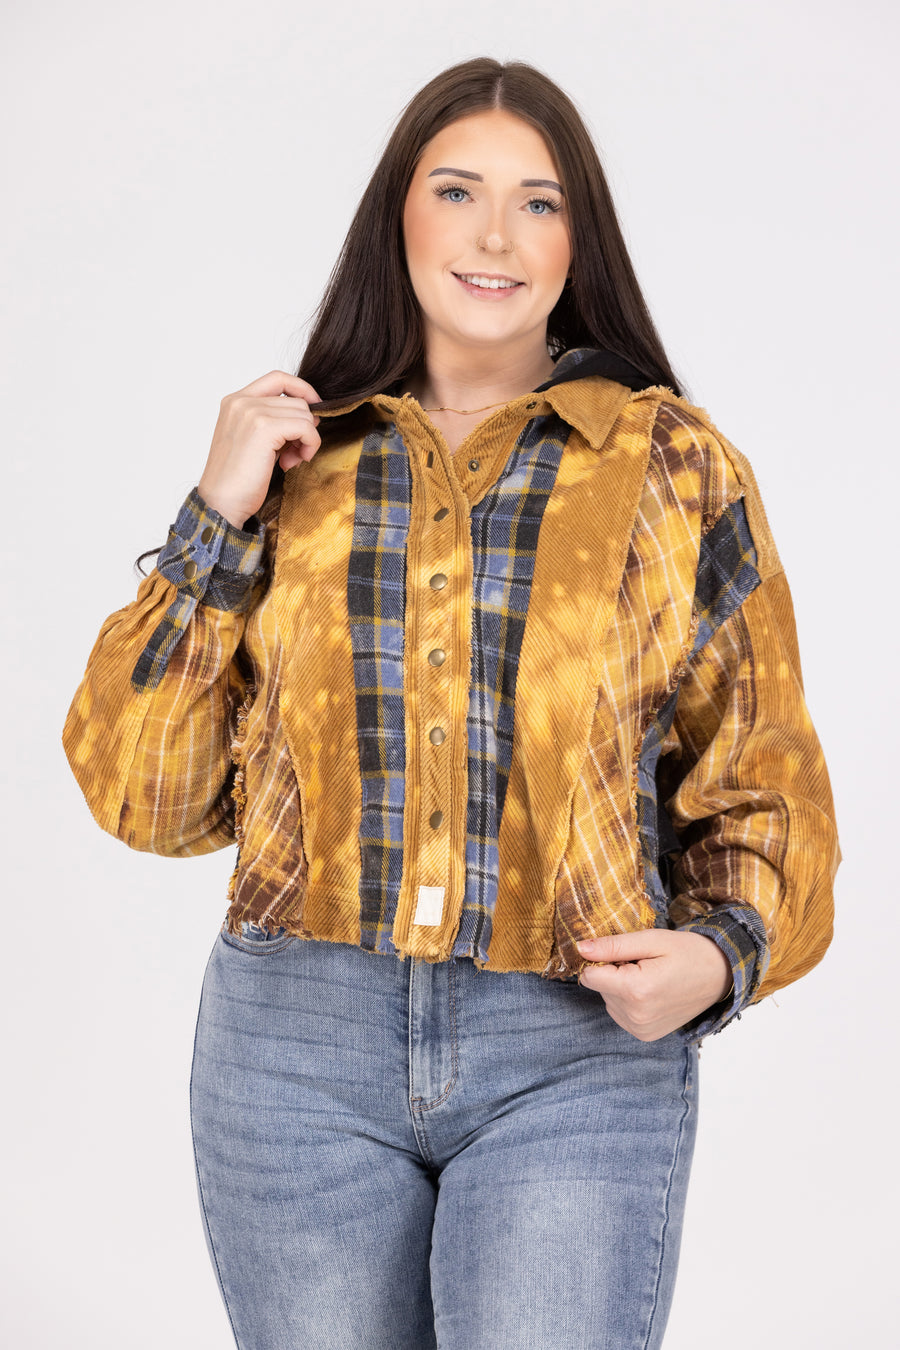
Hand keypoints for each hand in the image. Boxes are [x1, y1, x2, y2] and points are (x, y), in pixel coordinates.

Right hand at [198, 370, 322, 527]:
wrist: (221, 502)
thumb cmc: (237, 479)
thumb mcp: (254, 440)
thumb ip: (275, 421)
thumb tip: (312, 415)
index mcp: (235, 401)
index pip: (278, 378)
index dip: (302, 390)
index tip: (312, 413)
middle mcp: (241, 401)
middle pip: (296, 400)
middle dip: (303, 427)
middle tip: (293, 454)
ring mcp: (251, 412)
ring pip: (304, 413)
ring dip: (306, 439)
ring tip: (289, 460)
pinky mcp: (265, 428)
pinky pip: (306, 427)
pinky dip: (309, 445)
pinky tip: (293, 462)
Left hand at [575, 930, 732, 1041]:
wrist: (720, 976)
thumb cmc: (687, 952)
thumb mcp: (650, 940)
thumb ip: (612, 946)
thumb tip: (580, 948)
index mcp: (636, 990)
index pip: (589, 976)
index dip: (603, 960)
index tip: (627, 954)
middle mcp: (635, 1016)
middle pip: (599, 988)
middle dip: (614, 972)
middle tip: (645, 964)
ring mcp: (641, 1030)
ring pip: (608, 1000)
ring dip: (621, 987)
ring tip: (651, 977)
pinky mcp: (645, 1035)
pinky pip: (619, 1013)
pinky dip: (628, 1001)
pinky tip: (652, 992)